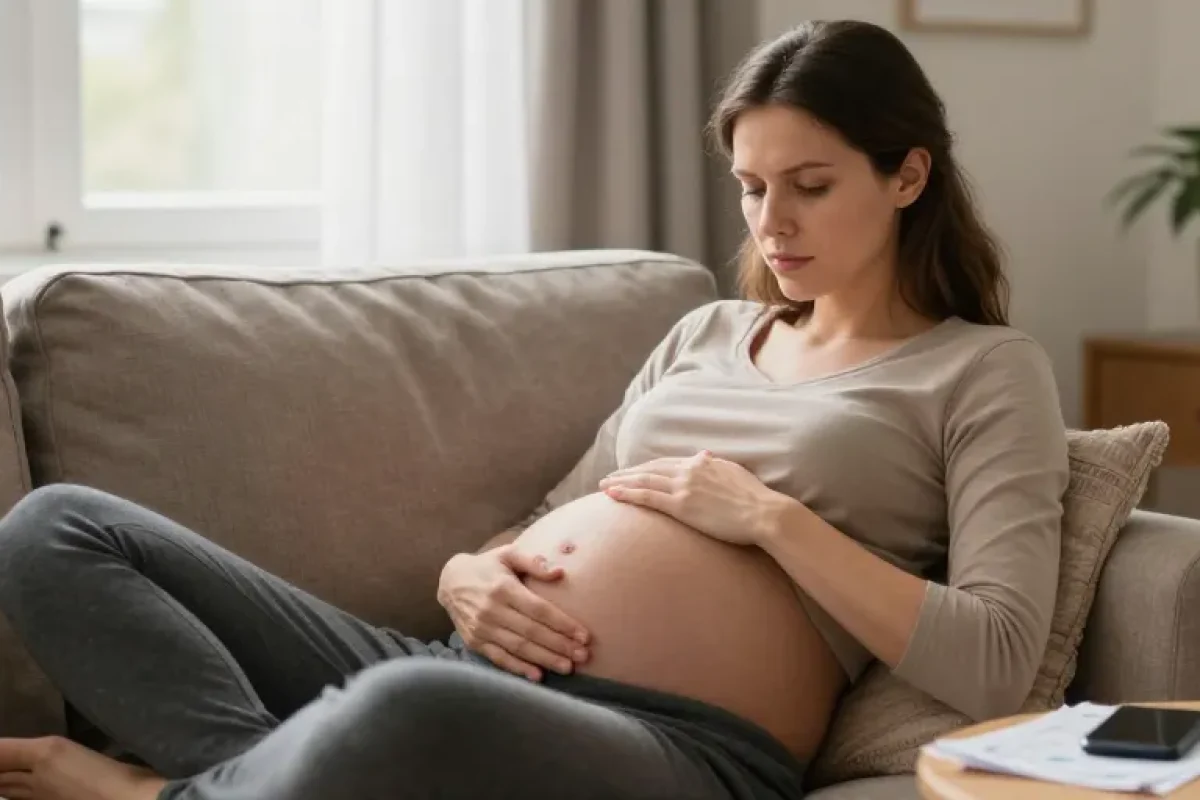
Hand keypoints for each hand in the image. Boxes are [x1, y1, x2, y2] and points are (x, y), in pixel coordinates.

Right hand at [437, 546, 589, 680]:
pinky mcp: (474, 641)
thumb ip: (533, 563)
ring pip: (518, 648)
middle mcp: (492, 610)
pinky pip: (499, 658)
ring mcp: (482, 628)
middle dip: (560, 645)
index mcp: (503, 587)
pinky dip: (518, 668)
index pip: (539, 609)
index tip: (584, 635)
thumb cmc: (487, 567)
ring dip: (545, 659)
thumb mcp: (507, 555)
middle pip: (532, 632)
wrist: (450, 581)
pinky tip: (537, 675)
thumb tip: (560, 572)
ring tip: (568, 667)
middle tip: (583, 656)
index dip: (562, 623)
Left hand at [598, 450, 787, 545]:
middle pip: (650, 468)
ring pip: (644, 480)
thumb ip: (715, 465)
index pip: (667, 463)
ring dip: (621, 481)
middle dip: (628, 472)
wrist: (764, 513)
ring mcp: (684, 487)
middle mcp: (690, 470)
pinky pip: (647, 496)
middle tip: (609, 477)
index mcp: (703, 463)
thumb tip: (703, 455)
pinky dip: (627, 493)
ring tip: (603, 485)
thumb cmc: (755, 499)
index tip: (633, 471)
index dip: (647, 467)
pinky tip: (612, 494)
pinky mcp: (681, 506)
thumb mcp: (735, 472)